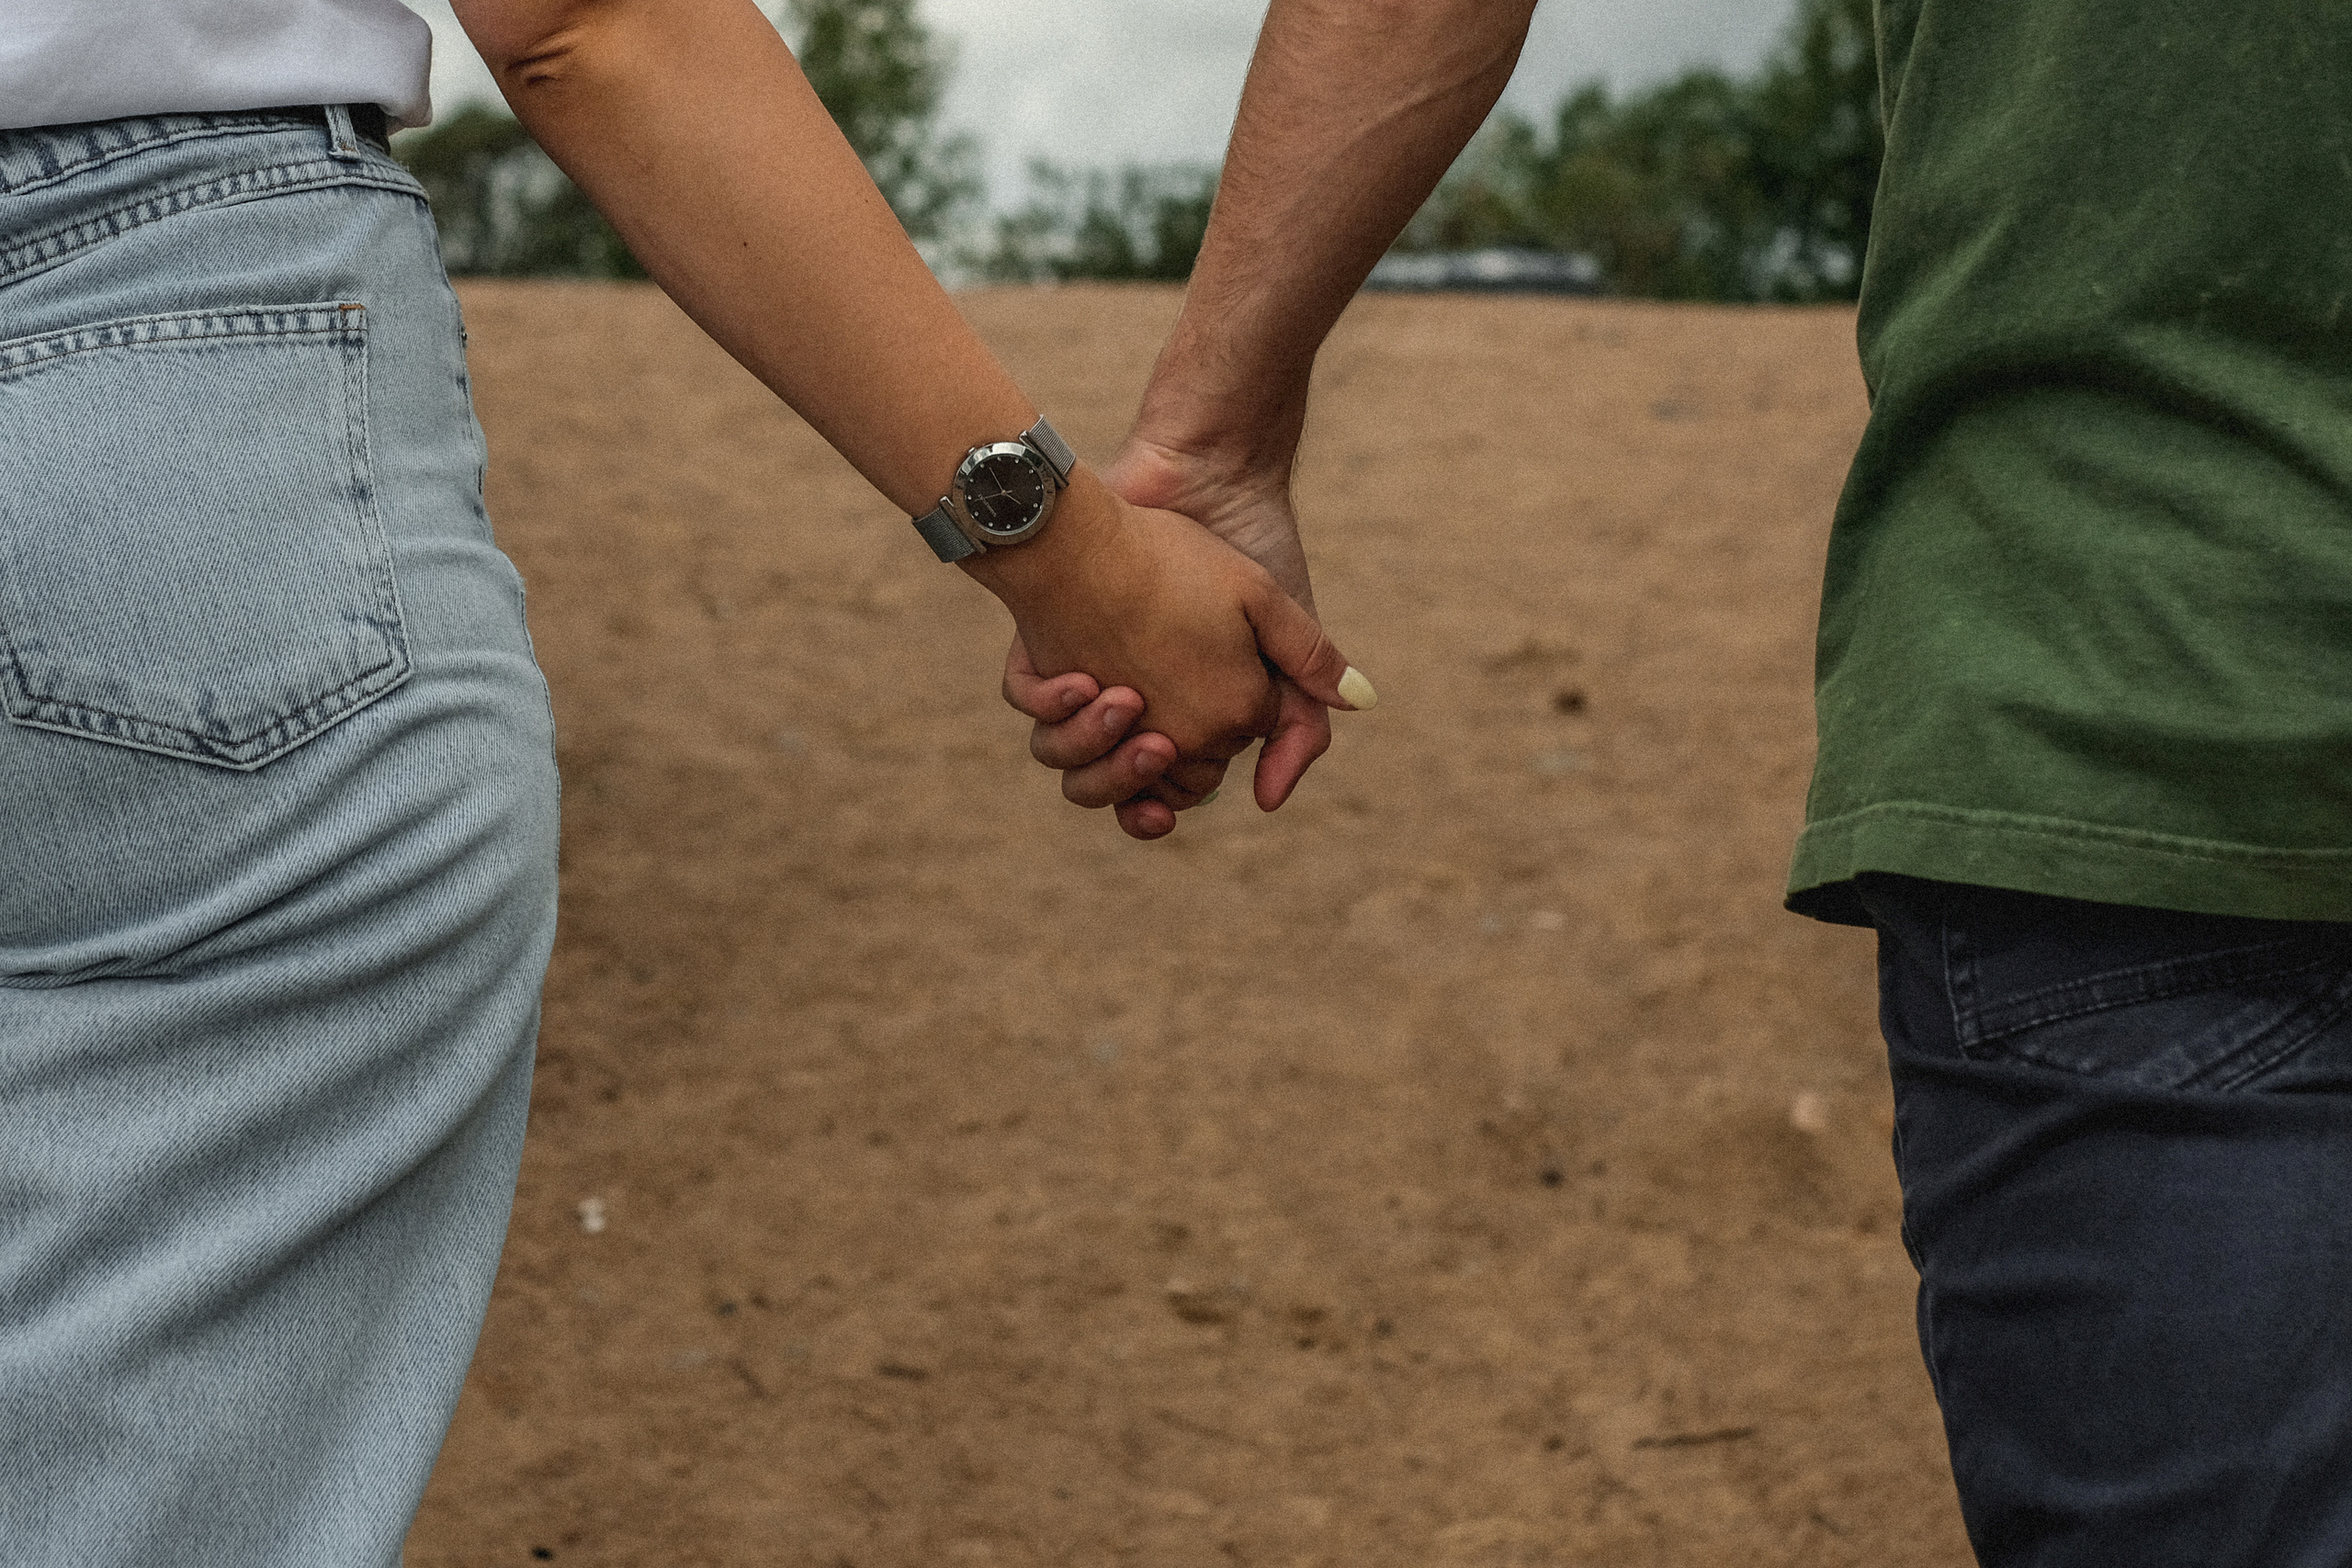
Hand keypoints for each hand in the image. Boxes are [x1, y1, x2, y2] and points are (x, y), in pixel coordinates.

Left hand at [1006, 433, 1352, 837]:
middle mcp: (1132, 701)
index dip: (1157, 809)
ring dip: (1085, 746)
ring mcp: (1088, 671)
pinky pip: (1026, 697)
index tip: (1162, 807)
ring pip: (1059, 753)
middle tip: (1152, 745)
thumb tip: (1270, 802)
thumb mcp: (1283, 636)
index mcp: (1187, 712)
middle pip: (1104, 783)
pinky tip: (1080, 679)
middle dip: (1118, 782)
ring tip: (1122, 702)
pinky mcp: (1049, 638)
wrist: (1201, 476)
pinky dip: (1046, 699)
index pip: (1162, 793)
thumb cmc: (1249, 550)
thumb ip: (1300, 721)